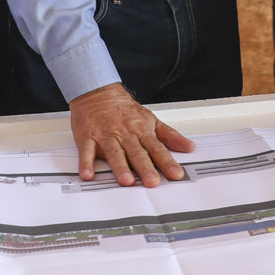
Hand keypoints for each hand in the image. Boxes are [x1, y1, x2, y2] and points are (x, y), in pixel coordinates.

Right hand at [68, 83, 194, 187]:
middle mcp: (125, 135)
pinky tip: (88, 174)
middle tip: (152, 181)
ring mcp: (106, 137)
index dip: (167, 161)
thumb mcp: (151, 119)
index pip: (157, 148)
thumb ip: (170, 136)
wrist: (97, 92)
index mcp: (141, 131)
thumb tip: (189, 147)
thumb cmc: (124, 110)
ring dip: (120, 167)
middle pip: (137, 153)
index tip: (175, 174)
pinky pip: (87, 151)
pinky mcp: (88, 138)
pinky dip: (86, 163)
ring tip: (126, 181)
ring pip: (114, 153)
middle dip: (145, 167)